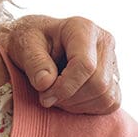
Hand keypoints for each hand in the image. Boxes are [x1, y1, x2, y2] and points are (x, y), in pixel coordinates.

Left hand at [4, 15, 119, 113]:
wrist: (35, 43)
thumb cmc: (29, 41)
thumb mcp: (23, 46)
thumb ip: (34, 63)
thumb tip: (46, 83)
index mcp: (83, 28)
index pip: (85, 65)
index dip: (65, 87)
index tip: (44, 97)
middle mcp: (104, 42)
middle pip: (99, 83)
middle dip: (69, 97)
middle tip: (47, 96)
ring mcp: (112, 60)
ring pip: (106, 96)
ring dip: (77, 104)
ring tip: (56, 95)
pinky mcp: (114, 78)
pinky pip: (110, 103)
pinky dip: (88, 107)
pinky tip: (69, 99)